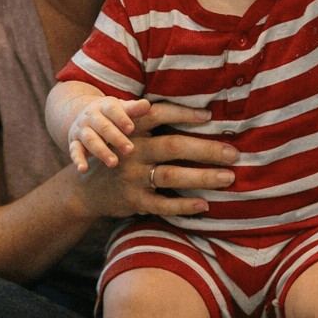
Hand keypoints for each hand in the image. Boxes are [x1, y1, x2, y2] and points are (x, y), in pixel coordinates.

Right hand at [67, 96, 149, 170]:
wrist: (85, 116)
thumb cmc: (111, 114)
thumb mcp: (121, 109)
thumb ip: (133, 109)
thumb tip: (147, 105)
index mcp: (103, 106)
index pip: (111, 109)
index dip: (121, 119)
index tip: (131, 129)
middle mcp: (90, 116)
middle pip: (103, 126)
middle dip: (116, 138)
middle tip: (129, 150)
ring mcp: (81, 129)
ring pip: (90, 139)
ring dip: (101, 151)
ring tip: (113, 163)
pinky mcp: (74, 142)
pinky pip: (74, 150)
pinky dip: (77, 159)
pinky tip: (83, 169)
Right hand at [75, 101, 238, 220]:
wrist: (84, 190)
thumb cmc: (120, 154)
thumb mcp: (128, 133)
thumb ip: (153, 123)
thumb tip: (200, 111)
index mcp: (132, 129)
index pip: (158, 114)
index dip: (183, 113)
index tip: (209, 115)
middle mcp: (132, 150)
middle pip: (172, 146)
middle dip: (206, 149)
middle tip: (233, 153)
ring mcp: (132, 177)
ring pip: (171, 176)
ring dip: (202, 177)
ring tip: (228, 177)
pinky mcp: (133, 200)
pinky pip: (162, 204)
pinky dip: (184, 206)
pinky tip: (205, 204)